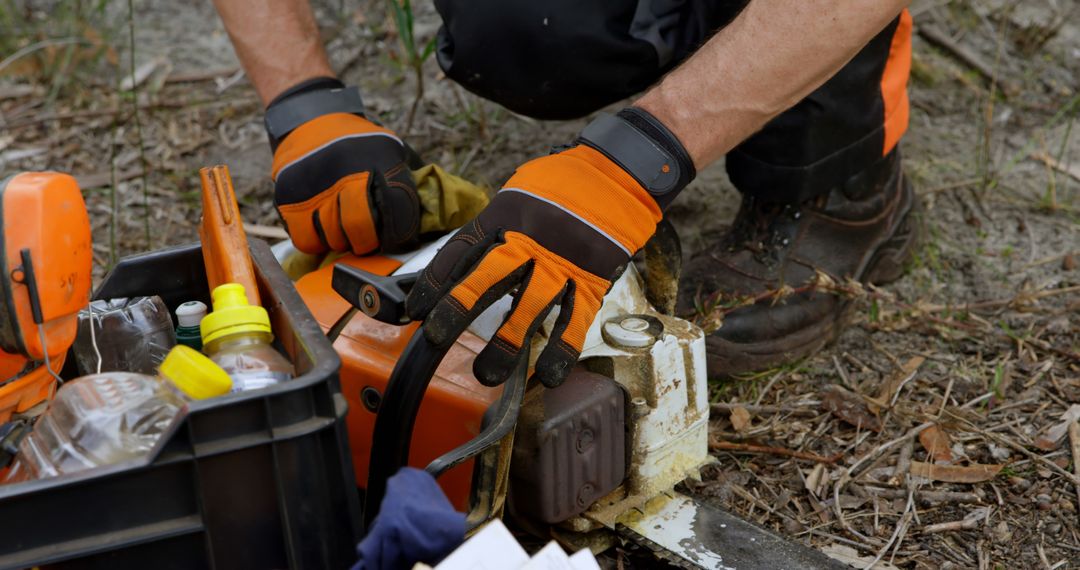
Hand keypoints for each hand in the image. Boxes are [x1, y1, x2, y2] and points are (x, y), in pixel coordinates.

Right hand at [270, 93, 418, 254]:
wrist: (311, 118)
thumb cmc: (357, 143)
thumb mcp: (389, 149)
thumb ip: (406, 179)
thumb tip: (432, 216)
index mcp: (378, 163)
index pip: (396, 212)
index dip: (399, 233)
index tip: (396, 238)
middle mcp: (346, 175)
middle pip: (360, 230)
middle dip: (366, 242)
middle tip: (365, 239)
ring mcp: (315, 187)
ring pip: (332, 238)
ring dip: (340, 241)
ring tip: (341, 229)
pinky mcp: (289, 198)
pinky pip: (305, 240)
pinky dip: (315, 242)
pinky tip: (321, 230)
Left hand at [405, 145, 662, 387]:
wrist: (619, 174)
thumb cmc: (562, 184)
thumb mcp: (519, 190)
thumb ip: (494, 225)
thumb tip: (464, 261)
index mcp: (505, 214)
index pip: (461, 250)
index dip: (435, 282)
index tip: (417, 310)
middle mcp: (529, 239)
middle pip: (487, 278)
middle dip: (459, 310)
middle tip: (438, 339)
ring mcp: (562, 261)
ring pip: (530, 306)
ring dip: (507, 342)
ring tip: (487, 373)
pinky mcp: (592, 278)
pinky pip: (575, 318)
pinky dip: (562, 349)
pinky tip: (547, 374)